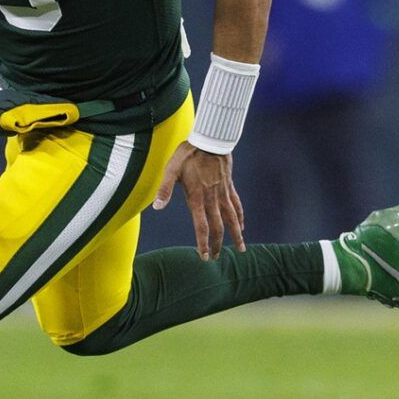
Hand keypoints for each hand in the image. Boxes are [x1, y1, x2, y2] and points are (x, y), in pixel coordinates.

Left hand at [152, 142, 244, 259]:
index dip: (203, 243)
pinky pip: (237, 205)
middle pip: (218, 227)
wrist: (210, 140)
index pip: (202, 226)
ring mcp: (223, 194)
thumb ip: (164, 189)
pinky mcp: (229, 187)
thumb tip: (156, 207)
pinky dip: (240, 217)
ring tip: (241, 249)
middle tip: (215, 258)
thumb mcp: (171, 169)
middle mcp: (212, 199)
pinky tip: (242, 226)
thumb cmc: (188, 154)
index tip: (204, 256)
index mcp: (198, 198)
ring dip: (236, 235)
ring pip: (232, 219)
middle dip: (217, 245)